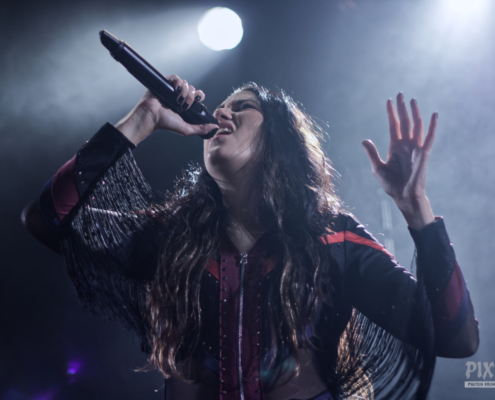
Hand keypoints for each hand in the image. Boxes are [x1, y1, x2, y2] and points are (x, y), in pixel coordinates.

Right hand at [115, 75, 218, 144]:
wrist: (151, 116)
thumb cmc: (165, 123)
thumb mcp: (187, 129)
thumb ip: (201, 129)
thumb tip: (215, 127)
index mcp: (185, 105)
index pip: (196, 96)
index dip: (198, 96)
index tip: (196, 101)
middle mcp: (179, 97)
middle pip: (192, 89)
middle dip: (191, 97)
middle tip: (184, 105)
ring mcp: (172, 90)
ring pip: (185, 83)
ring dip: (185, 91)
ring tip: (178, 99)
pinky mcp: (165, 83)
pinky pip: (176, 78)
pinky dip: (178, 82)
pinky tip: (175, 90)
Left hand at [362, 93, 437, 229]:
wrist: (403, 196)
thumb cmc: (391, 185)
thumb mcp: (378, 168)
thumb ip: (372, 153)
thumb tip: (364, 140)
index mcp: (395, 147)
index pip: (393, 125)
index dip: (391, 113)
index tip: (388, 100)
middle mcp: (406, 144)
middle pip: (404, 121)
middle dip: (401, 108)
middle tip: (400, 93)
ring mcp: (416, 148)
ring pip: (416, 125)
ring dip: (414, 112)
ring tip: (412, 100)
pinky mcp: (424, 153)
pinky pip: (430, 137)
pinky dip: (432, 126)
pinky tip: (434, 114)